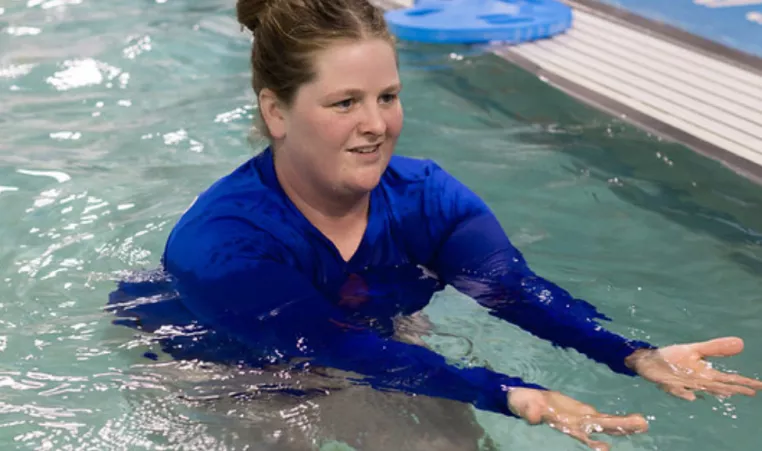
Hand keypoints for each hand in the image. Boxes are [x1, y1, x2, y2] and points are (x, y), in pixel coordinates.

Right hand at [507, 387, 647, 449]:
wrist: (526, 400)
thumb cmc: (522, 404)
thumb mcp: (523, 406)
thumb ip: (528, 411)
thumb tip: (532, 417)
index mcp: (563, 425)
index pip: (580, 435)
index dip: (592, 441)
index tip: (605, 447)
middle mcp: (576, 425)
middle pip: (601, 428)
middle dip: (620, 427)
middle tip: (642, 425)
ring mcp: (582, 420)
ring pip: (606, 424)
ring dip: (624, 425)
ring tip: (644, 424)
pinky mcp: (584, 412)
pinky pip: (602, 418)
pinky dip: (616, 421)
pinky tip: (632, 422)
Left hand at [626, 336, 761, 400]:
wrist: (650, 361)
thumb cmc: (673, 358)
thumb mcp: (696, 350)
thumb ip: (716, 348)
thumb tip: (740, 343)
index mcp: (706, 373)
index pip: (729, 378)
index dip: (743, 382)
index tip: (759, 386)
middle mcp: (699, 381)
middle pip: (720, 385)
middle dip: (735, 388)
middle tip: (752, 392)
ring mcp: (685, 384)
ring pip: (703, 389)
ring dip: (714, 391)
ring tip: (727, 393)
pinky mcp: (670, 385)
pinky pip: (678, 391)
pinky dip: (684, 394)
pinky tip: (691, 396)